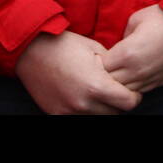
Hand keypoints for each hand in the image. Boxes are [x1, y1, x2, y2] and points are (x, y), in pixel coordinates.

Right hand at [14, 31, 141, 114]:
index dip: (133, 96)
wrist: (30, 50)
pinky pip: (79, 117)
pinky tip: (81, 95)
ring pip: (98, 117)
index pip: (129, 103)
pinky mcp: (57, 114)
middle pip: (115, 113)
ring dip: (101, 108)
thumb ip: (112, 66)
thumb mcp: (94, 49)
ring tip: (95, 91)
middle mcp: (84, 103)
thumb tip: (125, 76)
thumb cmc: (63, 45)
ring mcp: (69, 111)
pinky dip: (84, 110)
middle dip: (118, 102)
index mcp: (96, 86)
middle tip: (113, 89)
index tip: (131, 90)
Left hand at [102, 4, 162, 92]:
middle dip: (106, 74)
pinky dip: (134, 85)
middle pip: (110, 83)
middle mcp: (137, 71)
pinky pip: (140, 91)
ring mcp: (150, 79)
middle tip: (108, 62)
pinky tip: (134, 74)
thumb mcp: (137, 18)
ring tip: (120, 69)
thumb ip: (123, 35)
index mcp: (127, 53)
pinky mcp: (161, 82)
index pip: (101, 67)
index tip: (100, 53)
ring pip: (125, 91)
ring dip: (120, 82)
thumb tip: (120, 45)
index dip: (98, 60)